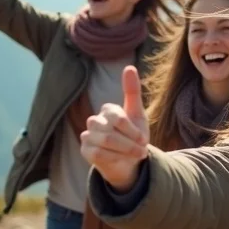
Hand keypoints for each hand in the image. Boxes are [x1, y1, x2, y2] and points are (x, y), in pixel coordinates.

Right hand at [80, 65, 149, 191]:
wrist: (128, 161)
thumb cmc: (134, 137)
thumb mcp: (138, 115)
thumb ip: (132, 91)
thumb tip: (129, 67)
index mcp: (108, 109)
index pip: (119, 118)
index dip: (133, 132)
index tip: (143, 140)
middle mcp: (95, 120)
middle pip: (111, 132)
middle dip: (130, 144)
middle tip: (141, 150)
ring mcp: (87, 135)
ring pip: (106, 142)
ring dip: (125, 151)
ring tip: (135, 155)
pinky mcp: (84, 150)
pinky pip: (98, 153)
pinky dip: (114, 158)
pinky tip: (121, 159)